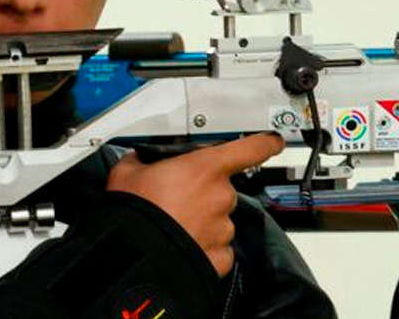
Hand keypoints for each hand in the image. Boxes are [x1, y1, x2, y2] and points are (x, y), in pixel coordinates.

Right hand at [106, 133, 284, 276]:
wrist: (131, 256)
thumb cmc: (133, 213)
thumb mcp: (127, 172)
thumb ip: (142, 160)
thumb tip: (139, 160)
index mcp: (205, 168)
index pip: (250, 148)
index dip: (264, 143)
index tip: (271, 142)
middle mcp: (221, 196)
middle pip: (223, 188)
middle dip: (202, 192)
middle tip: (174, 198)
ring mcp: (223, 228)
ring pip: (219, 219)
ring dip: (201, 220)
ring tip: (172, 224)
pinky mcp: (219, 256)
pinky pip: (217, 247)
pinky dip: (203, 245)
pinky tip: (182, 243)